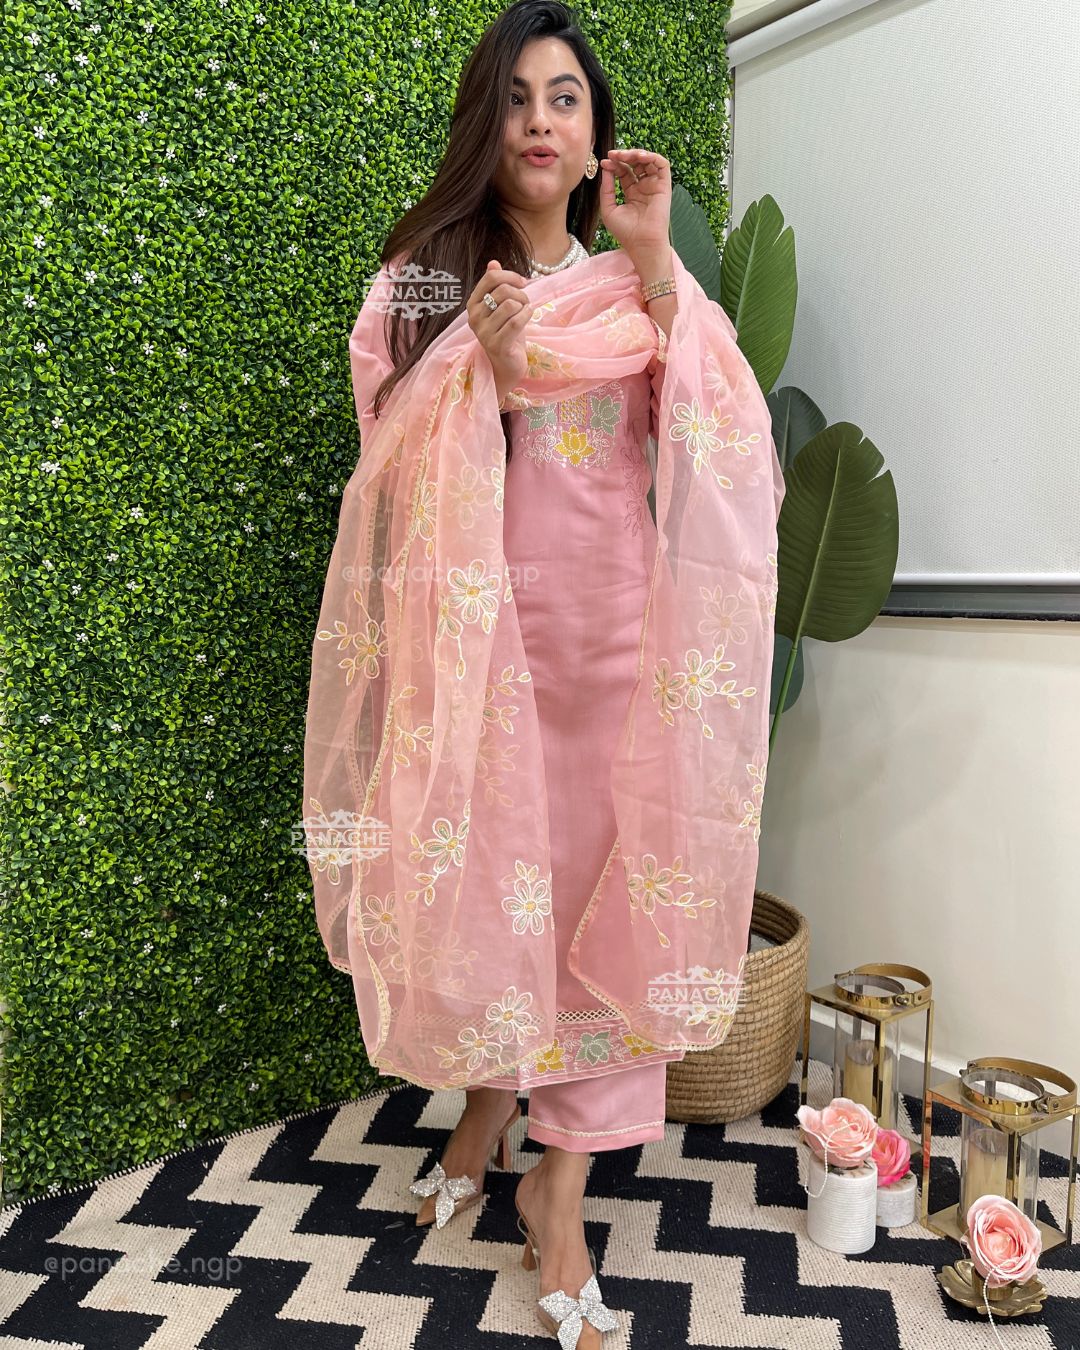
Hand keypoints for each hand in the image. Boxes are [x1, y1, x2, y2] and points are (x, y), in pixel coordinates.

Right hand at [466, 261, 531, 392]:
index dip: (510, 276)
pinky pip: (516, 321)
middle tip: (525, 303)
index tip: (522, 283)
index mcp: (473, 304)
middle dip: (521, 294)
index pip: (490, 278)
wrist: (507, 364)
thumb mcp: (500, 307)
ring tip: (525, 312)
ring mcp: (484, 332)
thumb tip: (493, 262)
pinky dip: (527, 315)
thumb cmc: (505, 332)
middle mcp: (474, 318)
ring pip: (511, 304)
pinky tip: (528, 316)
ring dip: (524, 306)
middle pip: (503, 290)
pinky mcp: (497, 344)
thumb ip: (495, 285)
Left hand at [598, 148, 671, 258]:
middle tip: (613, 154)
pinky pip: (662, 164)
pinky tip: (640, 156)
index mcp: (631, 193)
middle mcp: (643, 188)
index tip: (604, 162)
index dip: (614, 164)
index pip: (623, 172)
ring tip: (624, 155)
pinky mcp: (664, 186)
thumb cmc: (625, 232)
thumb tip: (606, 168)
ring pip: (648, 161)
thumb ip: (606, 189)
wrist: (642, 243)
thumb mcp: (608, 208)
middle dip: (623, 156)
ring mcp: (654, 186)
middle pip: (635, 164)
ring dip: (636, 154)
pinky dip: (652, 156)